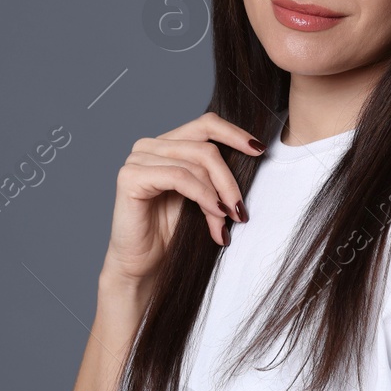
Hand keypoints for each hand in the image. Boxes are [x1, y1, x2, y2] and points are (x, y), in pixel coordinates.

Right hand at [103, 112, 262, 285]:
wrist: (144, 265)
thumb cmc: (173, 234)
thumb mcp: (204, 199)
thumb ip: (217, 176)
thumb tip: (254, 155)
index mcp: (168, 145)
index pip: (206, 124)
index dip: (234, 133)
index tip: (259, 150)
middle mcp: (150, 146)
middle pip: (205, 147)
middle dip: (229, 180)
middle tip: (241, 210)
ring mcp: (137, 159)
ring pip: (196, 163)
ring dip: (218, 195)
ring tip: (227, 221)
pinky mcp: (130, 176)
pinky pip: (179, 177)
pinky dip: (202, 195)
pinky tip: (214, 213)